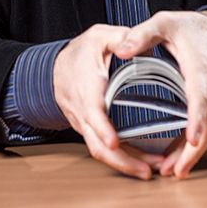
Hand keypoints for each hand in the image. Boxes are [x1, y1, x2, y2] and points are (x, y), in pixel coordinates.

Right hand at [54, 24, 164, 178]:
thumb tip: (140, 44)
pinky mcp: (89, 131)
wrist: (55, 69)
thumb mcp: (98, 36)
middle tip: (148, 170)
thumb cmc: (79, 54)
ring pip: (100, 151)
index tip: (114, 142)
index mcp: (86, 86)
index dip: (102, 128)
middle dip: (122, 160)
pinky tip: (143, 165)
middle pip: (97, 143)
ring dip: (125, 164)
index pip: (92, 111)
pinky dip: (122, 160)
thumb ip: (120, 38)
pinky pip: (102, 150)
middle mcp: (83, 111)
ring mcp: (84, 124)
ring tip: (151, 171)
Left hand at [114, 10, 206, 178]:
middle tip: (175, 170)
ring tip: (174, 170)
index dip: (197, 119)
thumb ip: (142, 35)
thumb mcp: (163, 23)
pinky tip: (181, 156)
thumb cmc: (189, 28)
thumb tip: (121, 48)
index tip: (191, 139)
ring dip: (194, 152)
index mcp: (201, 64)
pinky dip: (197, 143)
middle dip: (194, 150)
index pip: (201, 96)